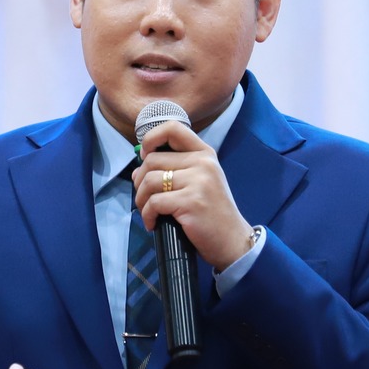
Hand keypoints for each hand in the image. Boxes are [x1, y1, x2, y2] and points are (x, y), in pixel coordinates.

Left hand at [132, 122, 257, 270]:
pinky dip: (147, 215)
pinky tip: (153, 223)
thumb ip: (174, 169)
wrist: (232, 241)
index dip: (151, 138)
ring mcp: (198, 181)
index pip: (173, 127)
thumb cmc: (210, 213)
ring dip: (141, 199)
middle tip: (144, 198)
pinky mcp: (191, 202)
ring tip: (148, 212)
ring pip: (149, 180)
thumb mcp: (199, 181)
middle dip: (139, 181)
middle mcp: (203, 163)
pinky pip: (153, 202)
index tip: (145, 156)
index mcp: (204, 153)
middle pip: (152, 160)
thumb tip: (137, 169)